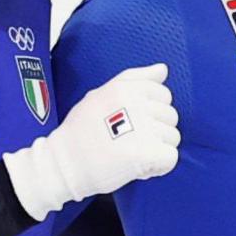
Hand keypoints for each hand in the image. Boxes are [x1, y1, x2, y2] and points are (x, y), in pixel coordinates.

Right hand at [1, 62, 177, 217]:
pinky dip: (158, 167)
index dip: (150, 112)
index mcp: (126, 88)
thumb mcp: (101, 94)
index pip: (163, 94)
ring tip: (130, 153)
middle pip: (170, 116)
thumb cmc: (81, 131)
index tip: (129, 123)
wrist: (63, 164)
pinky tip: (138, 167)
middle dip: (154, 131)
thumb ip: (134, 79)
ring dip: (156, 149)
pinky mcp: (147, 153)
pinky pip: (170, 157)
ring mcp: (143, 129)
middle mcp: (136, 104)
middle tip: (127, 140)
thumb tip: (164, 69)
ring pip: (172, 137)